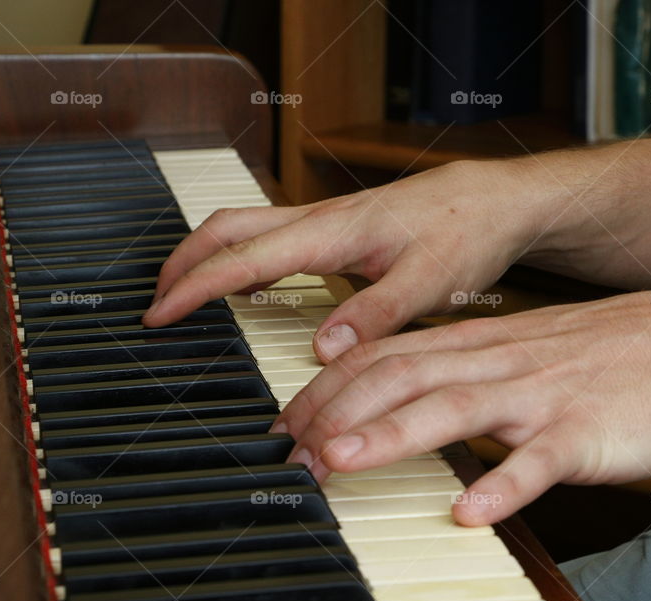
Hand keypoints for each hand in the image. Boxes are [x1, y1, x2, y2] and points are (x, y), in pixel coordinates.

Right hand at [143, 160, 542, 360]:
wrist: (494, 200)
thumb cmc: (466, 234)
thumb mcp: (430, 282)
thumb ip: (375, 315)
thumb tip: (322, 351)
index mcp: (332, 233)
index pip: (242, 257)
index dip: (194, 287)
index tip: (160, 314)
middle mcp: (318, 219)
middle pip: (225, 228)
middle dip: (181, 263)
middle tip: (156, 305)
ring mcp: (323, 220)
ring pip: (241, 226)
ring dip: (204, 256)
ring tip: (184, 296)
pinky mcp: (333, 227)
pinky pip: (267, 234)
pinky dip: (236, 256)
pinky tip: (240, 285)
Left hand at [272, 291, 650, 524]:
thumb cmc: (598, 352)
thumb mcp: (514, 348)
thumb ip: (455, 367)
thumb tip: (391, 392)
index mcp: (476, 344)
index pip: (384, 356)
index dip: (329, 388)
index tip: (290, 421)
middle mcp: (497, 363)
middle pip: (401, 377)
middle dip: (338, 413)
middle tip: (295, 453)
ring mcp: (540, 395)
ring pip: (455, 409)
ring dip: (392, 436)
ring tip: (343, 462)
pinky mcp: (585, 432)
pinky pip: (540, 461)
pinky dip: (503, 485)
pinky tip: (469, 512)